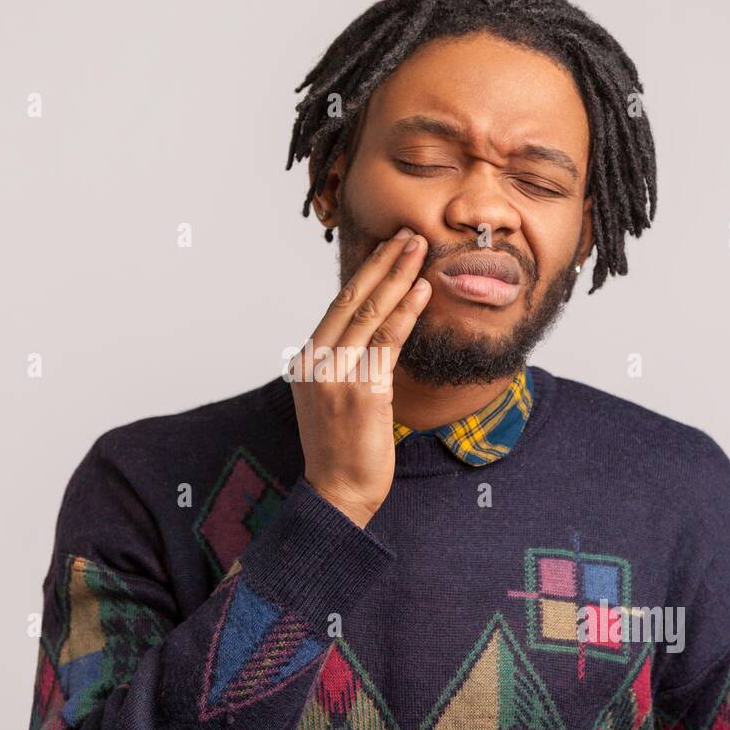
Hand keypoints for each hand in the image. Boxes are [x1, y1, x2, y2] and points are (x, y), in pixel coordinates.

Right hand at [287, 227, 431, 527]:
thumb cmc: (344, 450)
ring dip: (399, 277)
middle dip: (384, 262)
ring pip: (371, 314)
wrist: (337, 495)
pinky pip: (388, 343)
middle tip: (409, 234)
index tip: (388, 248)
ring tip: (421, 250)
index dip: (366, 272)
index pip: (339, 305)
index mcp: (307, 361)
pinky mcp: (362, 392)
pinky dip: (406, 313)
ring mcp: (336, 376)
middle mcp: (317, 363)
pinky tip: (422, 291)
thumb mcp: (335, 399)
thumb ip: (348, 364)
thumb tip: (377, 332)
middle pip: (353, 300)